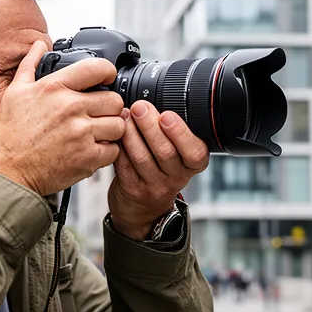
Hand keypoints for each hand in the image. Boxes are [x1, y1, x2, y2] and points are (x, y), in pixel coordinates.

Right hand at [0, 41, 125, 195]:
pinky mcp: (87, 157)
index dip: (108, 72)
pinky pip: (113, 150)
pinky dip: (106, 152)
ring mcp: (81, 133)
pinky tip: (91, 150)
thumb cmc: (10, 135)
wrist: (7, 172)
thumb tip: (38, 45)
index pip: (98, 68)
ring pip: (118, 125)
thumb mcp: (15, 92)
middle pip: (115, 100)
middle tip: (99, 114)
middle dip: (110, 107)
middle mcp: (71, 107)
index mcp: (55, 87)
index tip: (107, 80)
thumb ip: (29, 65)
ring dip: (111, 130)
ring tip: (96, 134)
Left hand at [108, 100, 208, 240]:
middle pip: (165, 152)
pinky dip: (119, 147)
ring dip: (132, 134)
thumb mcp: (176, 157)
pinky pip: (124, 166)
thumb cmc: (159, 173)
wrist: (142, 210)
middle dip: (150, 126)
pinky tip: (116, 133)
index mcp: (191, 165)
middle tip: (140, 107)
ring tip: (125, 116)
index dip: (181, 134)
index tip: (167, 116)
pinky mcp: (132, 190)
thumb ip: (171, 133)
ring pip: (142, 158)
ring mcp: (153, 186)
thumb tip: (154, 100)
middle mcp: (176, 178)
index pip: (195, 152)